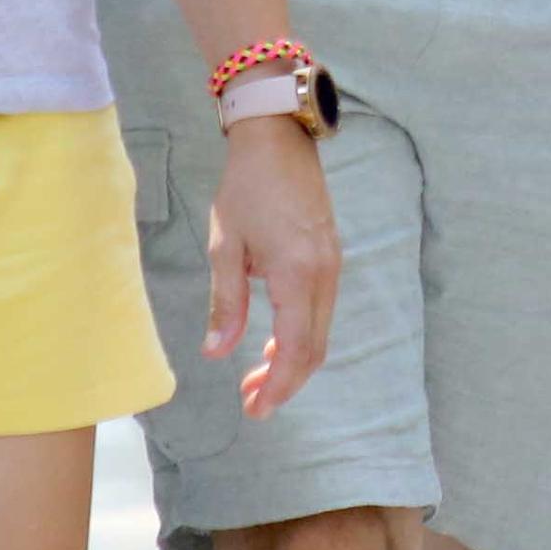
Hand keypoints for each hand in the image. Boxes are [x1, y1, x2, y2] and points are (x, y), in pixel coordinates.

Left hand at [202, 120, 340, 417]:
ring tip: (256, 378)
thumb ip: (226, 303)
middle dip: (285, 382)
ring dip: (292, 361)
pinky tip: (271, 341)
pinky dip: (300, 336)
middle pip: (314, 348)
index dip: (277, 386)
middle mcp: (324, 274)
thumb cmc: (246, 188)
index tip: (254, 410)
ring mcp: (333, 264)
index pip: (295, 349)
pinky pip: (321, 310)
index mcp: (297, 274)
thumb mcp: (225, 246)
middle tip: (250, 403)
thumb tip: (217, 353)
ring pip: (321, 332)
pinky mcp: (331, 255)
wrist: (279, 139)